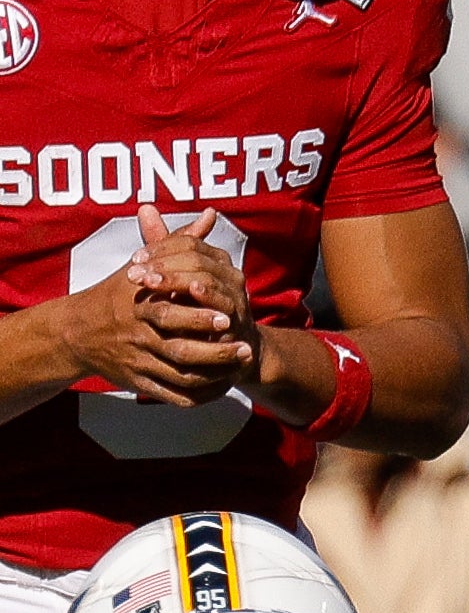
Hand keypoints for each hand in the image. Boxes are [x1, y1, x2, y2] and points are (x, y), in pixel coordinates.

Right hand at [56, 208, 250, 403]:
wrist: (78, 331)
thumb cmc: (119, 293)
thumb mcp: (143, 265)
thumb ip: (179, 242)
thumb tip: (211, 216)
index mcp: (139, 306)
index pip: (169, 314)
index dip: (199, 317)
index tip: (229, 316)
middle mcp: (138, 336)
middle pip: (179, 349)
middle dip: (214, 351)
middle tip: (245, 348)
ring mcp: (139, 362)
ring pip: (181, 376)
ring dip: (213, 376)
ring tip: (240, 367)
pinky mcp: (140, 383)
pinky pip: (174, 396)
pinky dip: (200, 395)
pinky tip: (221, 387)